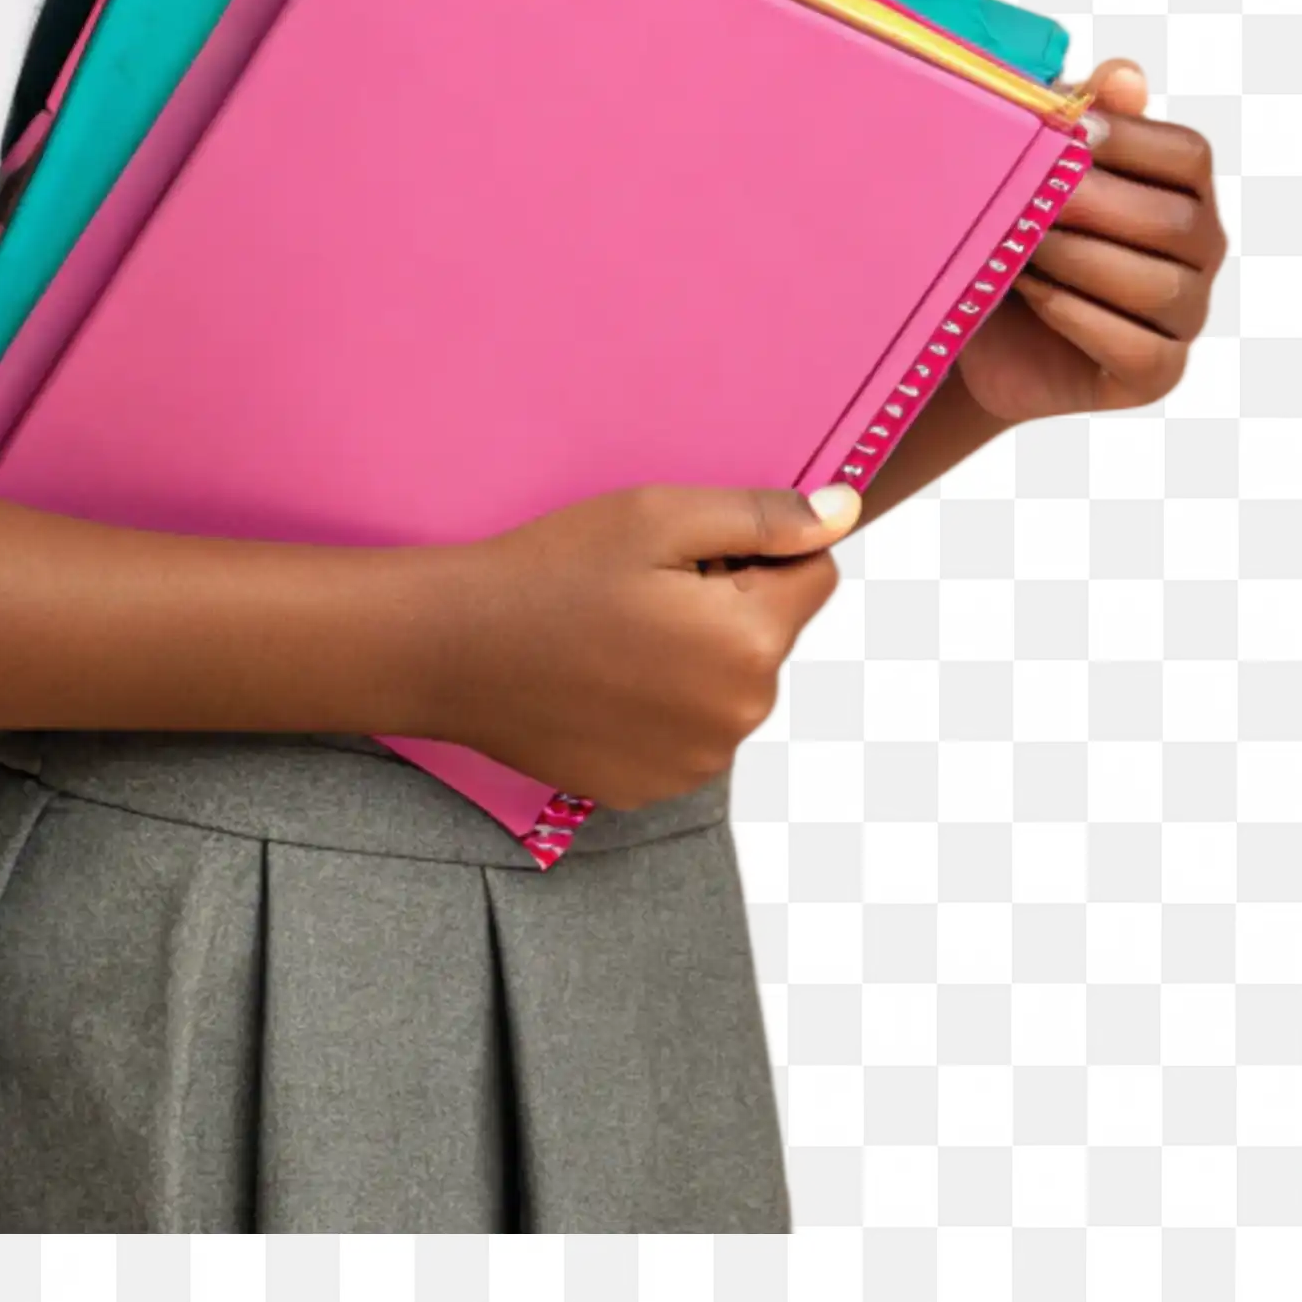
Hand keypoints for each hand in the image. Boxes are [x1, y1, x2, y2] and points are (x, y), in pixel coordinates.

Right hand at [429, 483, 862, 812]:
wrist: (456, 649)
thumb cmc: (552, 570)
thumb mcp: (657, 515)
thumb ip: (763, 516)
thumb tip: (845, 513)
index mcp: (750, 643)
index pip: (816, 575)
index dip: (757, 549)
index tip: (689, 552)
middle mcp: (739, 718)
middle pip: (771, 633)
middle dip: (728, 603)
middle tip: (641, 587)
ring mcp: (697, 764)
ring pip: (731, 684)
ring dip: (696, 656)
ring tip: (615, 633)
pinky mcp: (655, 788)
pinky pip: (690, 731)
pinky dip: (661, 704)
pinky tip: (602, 678)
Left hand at [952, 57, 1228, 429]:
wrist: (972, 323)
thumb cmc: (1012, 227)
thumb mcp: (1034, 162)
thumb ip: (1080, 112)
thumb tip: (1125, 76)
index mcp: (1183, 188)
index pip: (1190, 154)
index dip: (1130, 136)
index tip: (1064, 129)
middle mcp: (1201, 251)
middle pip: (1175, 221)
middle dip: (1091, 203)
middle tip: (1024, 194)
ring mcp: (1187, 316)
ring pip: (1157, 287)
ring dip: (1077, 260)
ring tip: (1019, 247)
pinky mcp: (1159, 374)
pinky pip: (1138, 349)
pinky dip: (1077, 317)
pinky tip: (1033, 295)